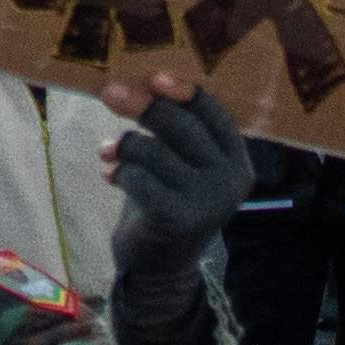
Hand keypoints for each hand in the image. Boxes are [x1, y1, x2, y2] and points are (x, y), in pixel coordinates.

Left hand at [101, 89, 243, 313]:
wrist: (161, 268)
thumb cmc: (169, 202)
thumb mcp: (183, 166)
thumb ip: (177, 133)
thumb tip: (142, 85)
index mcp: (237, 161)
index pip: (214, 114)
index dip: (184, 92)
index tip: (154, 76)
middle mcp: (229, 180)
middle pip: (182, 127)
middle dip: (142, 106)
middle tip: (110, 92)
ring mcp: (207, 201)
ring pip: (154, 151)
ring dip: (123, 144)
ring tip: (107, 151)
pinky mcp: (178, 219)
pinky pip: (139, 178)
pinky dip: (119, 172)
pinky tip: (110, 177)